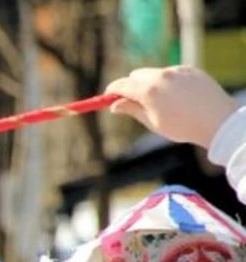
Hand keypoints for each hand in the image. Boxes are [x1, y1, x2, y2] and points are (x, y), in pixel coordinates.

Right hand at [104, 66, 238, 148]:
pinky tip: (179, 97)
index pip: (121, 85)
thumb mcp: (152, 122)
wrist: (217, 121)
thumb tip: (114, 105)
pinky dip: (169, 82)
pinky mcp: (190, 69)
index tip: (108, 97)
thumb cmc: (182, 127)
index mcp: (148, 90)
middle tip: (133, 100)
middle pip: (136, 75)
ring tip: (163, 102)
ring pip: (154, 73)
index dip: (112, 91)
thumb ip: (131, 110)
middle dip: (132, 86)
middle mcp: (161, 75)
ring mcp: (177, 71)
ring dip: (151, 84)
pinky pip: (172, 73)